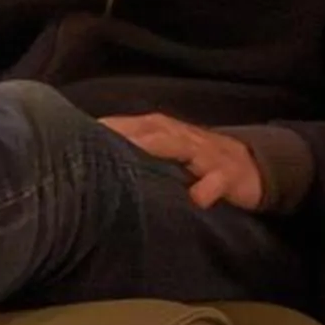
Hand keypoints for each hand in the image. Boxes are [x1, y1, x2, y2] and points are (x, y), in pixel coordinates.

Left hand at [102, 113, 265, 211]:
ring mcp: (206, 154)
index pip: (128, 125)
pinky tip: (196, 199)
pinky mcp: (229, 175)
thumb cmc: (197, 160)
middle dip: (124, 137)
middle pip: (150, 132)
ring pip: (181, 147)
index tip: (72, 138)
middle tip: (96, 148)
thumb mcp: (165, 151)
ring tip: (134, 163)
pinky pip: (216, 181)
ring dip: (160, 151)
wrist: (252, 165)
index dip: (104, 130)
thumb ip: (133, 151)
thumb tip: (88, 160)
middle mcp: (182, 136)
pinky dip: (206, 189)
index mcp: (163, 130)